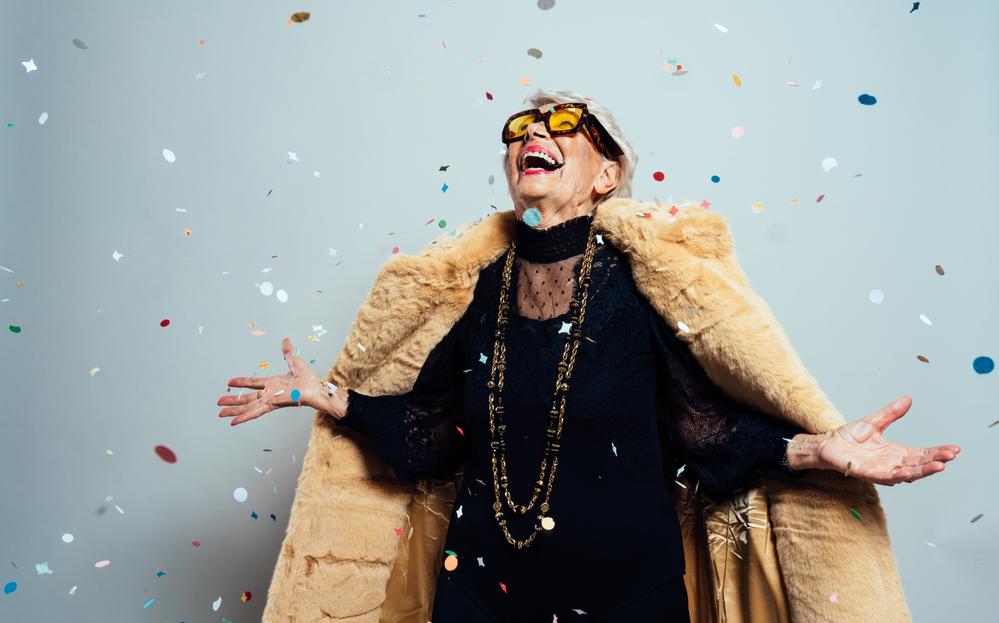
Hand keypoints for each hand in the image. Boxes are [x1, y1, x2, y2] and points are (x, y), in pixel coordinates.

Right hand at [217, 338, 343, 426]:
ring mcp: (269, 400)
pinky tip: (234, 422)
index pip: (253, 383)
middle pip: (246, 398)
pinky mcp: (271, 405)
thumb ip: (288, 352)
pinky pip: (255, 412)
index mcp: (273, 384)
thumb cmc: (309, 379)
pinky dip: (244, 417)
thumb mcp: (295, 361)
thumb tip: (286, 340)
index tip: (229, 382)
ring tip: (221, 414)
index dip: (241, 382)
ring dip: (234, 411)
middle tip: (219, 404)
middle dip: (232, 401)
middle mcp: (269, 393)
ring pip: (247, 407)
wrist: (316, 388)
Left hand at [801, 395, 960, 485]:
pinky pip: (885, 476)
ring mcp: (881, 470)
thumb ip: (891, 413)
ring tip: (939, 465)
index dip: (937, 451)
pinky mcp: (867, 474)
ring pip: (907, 472)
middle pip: (918, 463)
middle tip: (952, 455)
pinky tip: (910, 474)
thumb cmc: (850, 437)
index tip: (953, 449)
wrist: (828, 444)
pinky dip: (898, 475)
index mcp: (896, 452)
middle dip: (936, 460)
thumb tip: (907, 399)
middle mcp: (891, 463)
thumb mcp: (874, 422)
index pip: (921, 453)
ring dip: (923, 470)